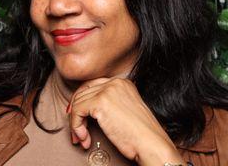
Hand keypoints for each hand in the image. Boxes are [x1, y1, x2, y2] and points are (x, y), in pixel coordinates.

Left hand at [66, 77, 184, 164]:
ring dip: (76, 124)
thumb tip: (88, 108)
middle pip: (83, 93)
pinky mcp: (100, 102)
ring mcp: (107, 91)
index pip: (93, 85)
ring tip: (83, 139)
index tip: (79, 117)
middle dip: (76, 113)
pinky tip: (84, 138)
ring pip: (77, 103)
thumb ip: (111, 104)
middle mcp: (115, 83)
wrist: (151, 143)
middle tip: (78, 132)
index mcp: (123, 82)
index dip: (82, 101)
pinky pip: (76, 112)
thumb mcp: (125, 110)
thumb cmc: (141, 134)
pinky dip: (76, 127)